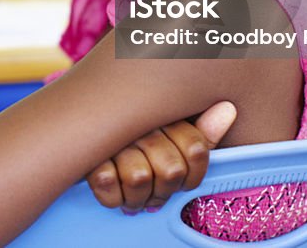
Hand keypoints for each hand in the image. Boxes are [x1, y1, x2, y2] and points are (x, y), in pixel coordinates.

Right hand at [86, 101, 236, 213]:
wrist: (78, 123)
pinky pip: (107, 185)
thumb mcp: (171, 131)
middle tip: (156, 192)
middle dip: (165, 191)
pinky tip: (114, 189)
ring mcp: (112, 137)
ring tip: (136, 196)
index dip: (194, 174)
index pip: (195, 147)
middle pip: (170, 170)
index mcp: (164, 110)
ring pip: (139, 179)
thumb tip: (228, 109)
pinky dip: (112, 197)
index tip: (184, 179)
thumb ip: (200, 130)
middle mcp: (138, 121)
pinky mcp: (86, 154)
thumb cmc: (135, 134)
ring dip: (138, 198)